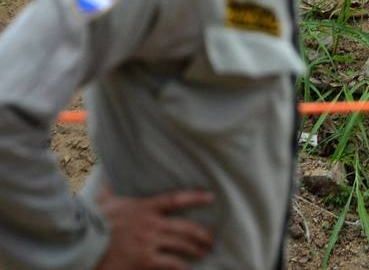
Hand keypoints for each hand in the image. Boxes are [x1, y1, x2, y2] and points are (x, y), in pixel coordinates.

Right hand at [96, 189, 213, 269]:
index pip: (175, 199)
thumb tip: (104, 183)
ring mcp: (149, 241)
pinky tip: (188, 269)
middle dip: (201, 234)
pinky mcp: (145, 259)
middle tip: (209, 240)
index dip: (195, 198)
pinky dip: (182, 266)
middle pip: (185, 227)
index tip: (210, 198)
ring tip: (202, 253)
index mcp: (144, 207)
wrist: (82, 244)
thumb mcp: (102, 204)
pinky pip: (171, 263)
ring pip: (182, 245)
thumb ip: (107, 193)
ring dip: (196, 250)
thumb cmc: (92, 224)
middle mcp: (151, 223)